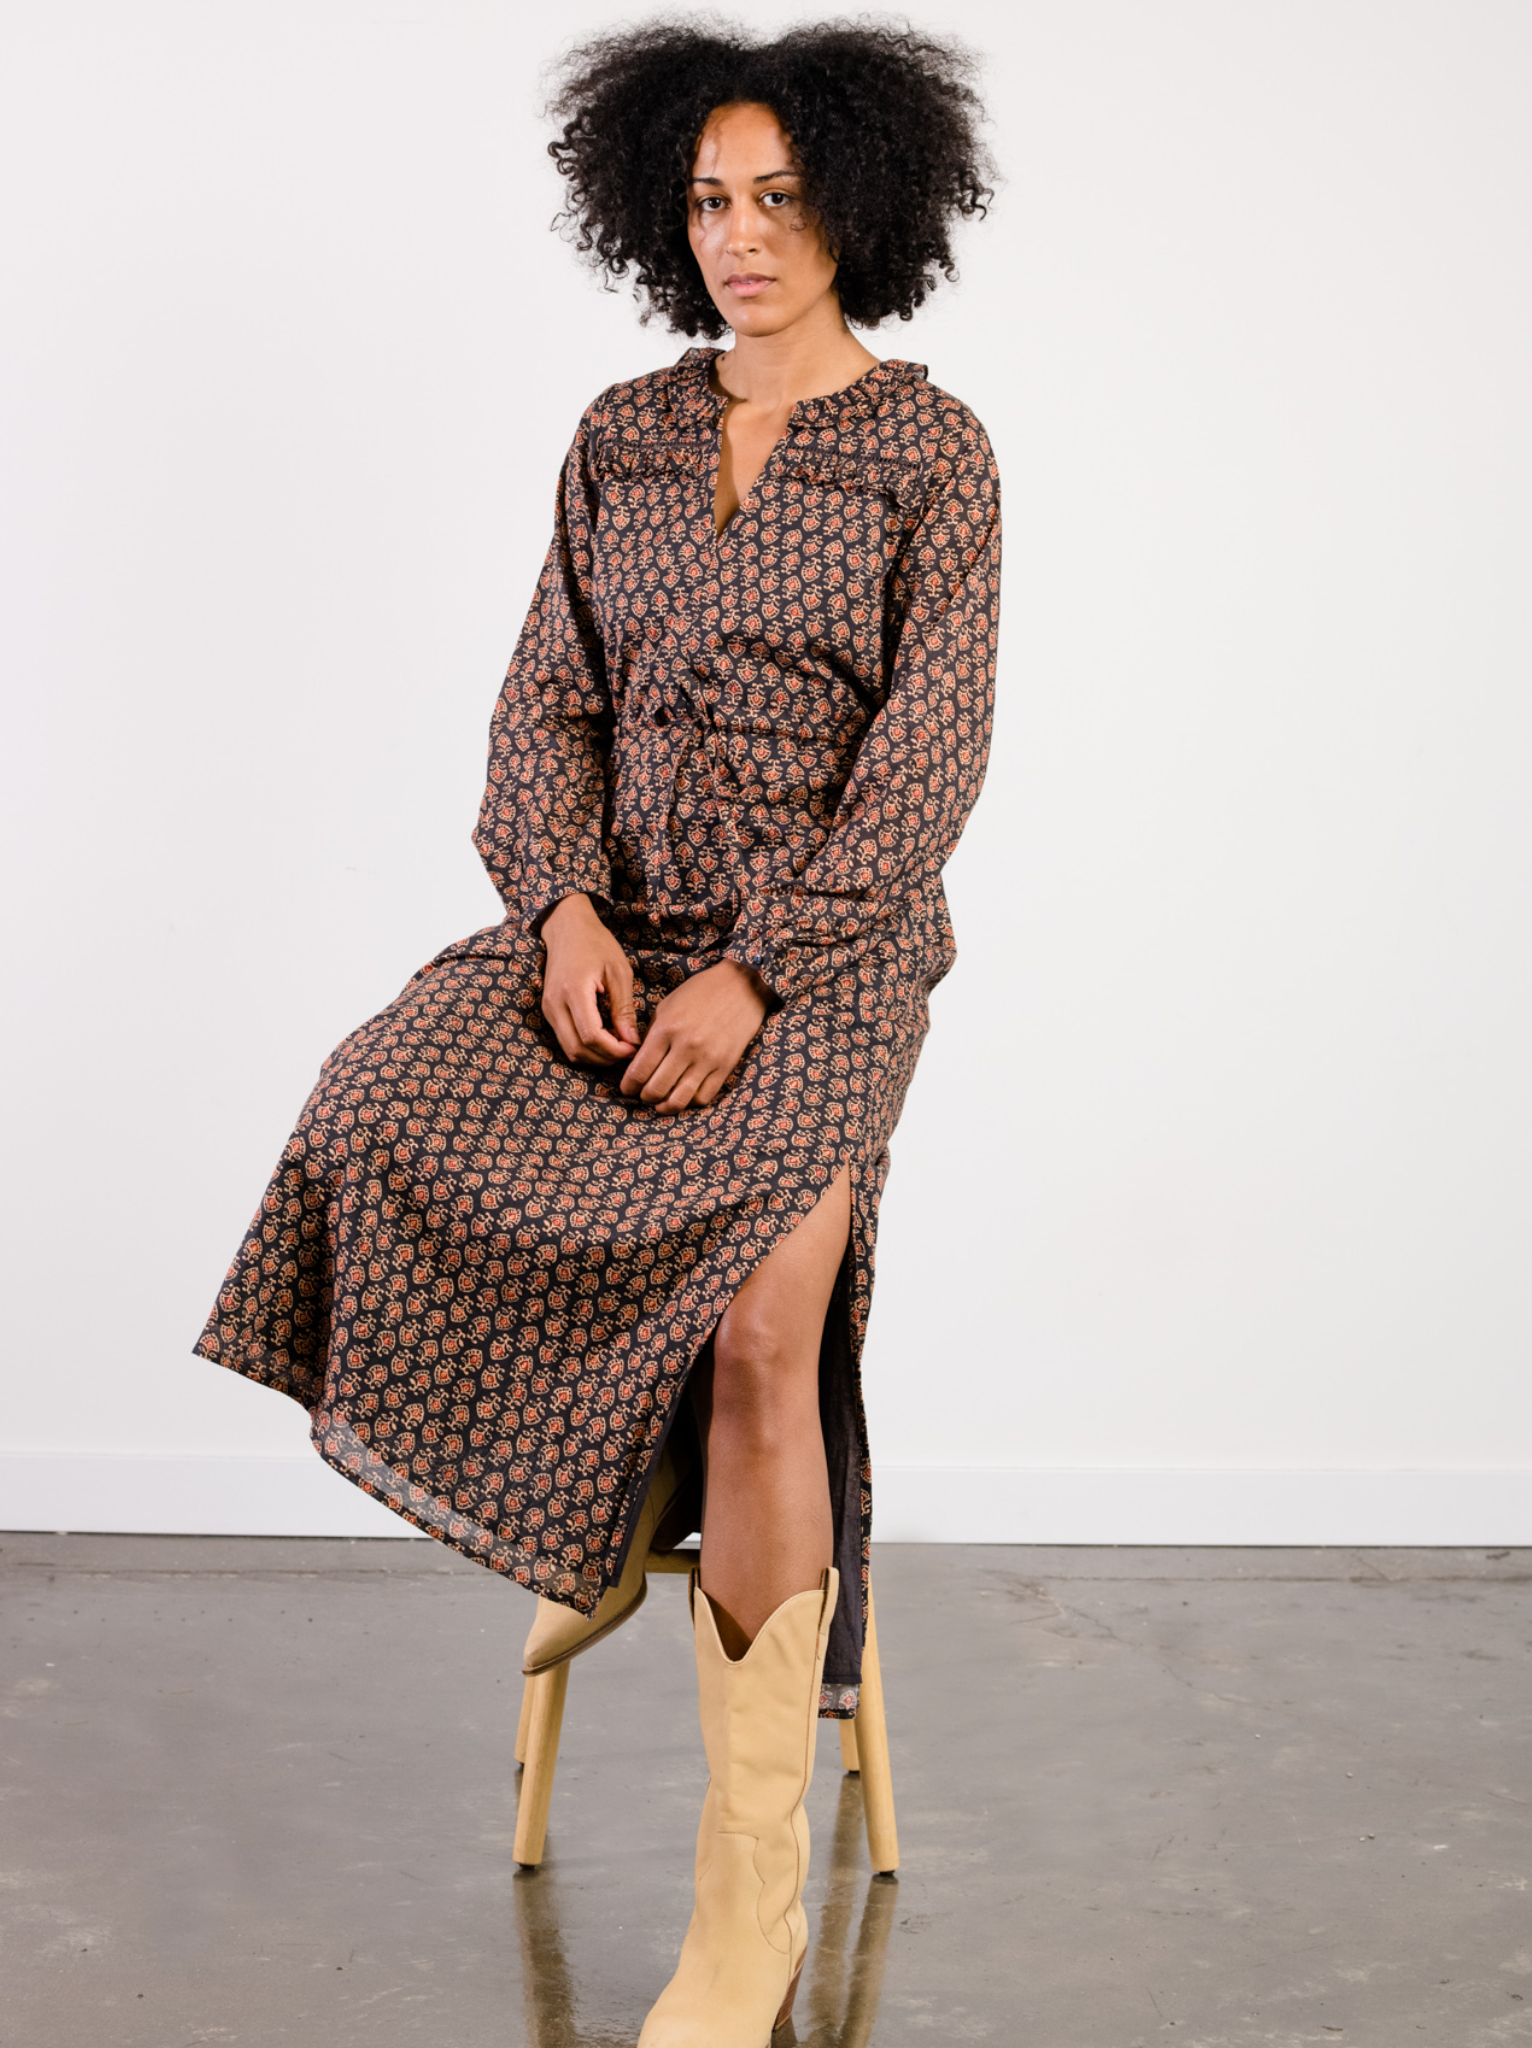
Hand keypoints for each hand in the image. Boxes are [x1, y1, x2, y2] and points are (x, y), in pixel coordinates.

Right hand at [540, 893, 640, 1064]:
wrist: (567, 928)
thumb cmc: (596, 944)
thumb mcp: (619, 972)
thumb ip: (624, 1008)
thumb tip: (631, 1041)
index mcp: (573, 991)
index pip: (590, 1036)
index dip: (614, 1049)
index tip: (633, 1047)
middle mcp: (555, 1004)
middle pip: (577, 1050)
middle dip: (605, 1058)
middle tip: (628, 1051)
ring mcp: (548, 1009)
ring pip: (569, 1050)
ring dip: (595, 1056)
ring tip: (618, 1046)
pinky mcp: (548, 1012)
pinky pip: (565, 1041)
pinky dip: (585, 1047)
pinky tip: (605, 1039)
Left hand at [619, 960, 768, 1113]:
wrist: (741, 986)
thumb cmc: (700, 993)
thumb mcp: (666, 1007)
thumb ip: (651, 1037)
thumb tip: (637, 1064)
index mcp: (666, 1029)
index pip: (639, 1071)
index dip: (628, 1086)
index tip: (627, 1088)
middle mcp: (686, 1047)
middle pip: (656, 1090)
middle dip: (644, 1097)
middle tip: (643, 1094)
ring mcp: (708, 1059)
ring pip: (679, 1100)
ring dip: (665, 1106)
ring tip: (661, 1102)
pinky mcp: (726, 1066)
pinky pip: (704, 1097)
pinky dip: (690, 1102)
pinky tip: (684, 1094)